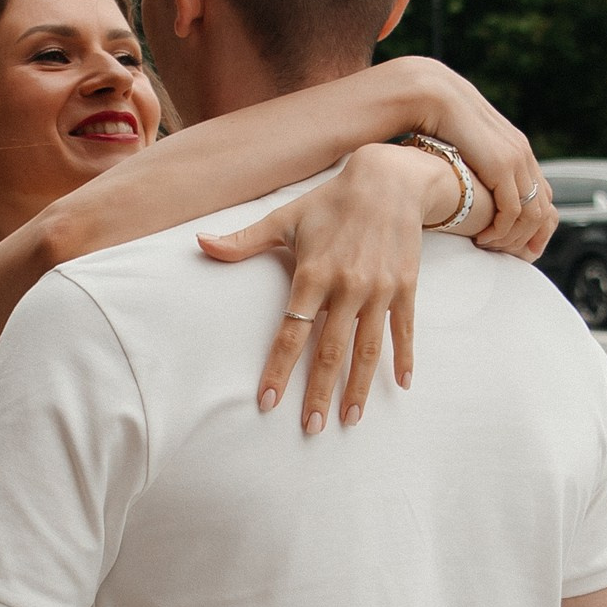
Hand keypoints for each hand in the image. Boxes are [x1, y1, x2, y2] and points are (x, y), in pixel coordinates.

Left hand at [198, 147, 445, 432]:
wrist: (389, 179)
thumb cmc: (330, 202)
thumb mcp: (285, 218)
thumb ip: (244, 241)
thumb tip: (200, 244)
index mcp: (313, 273)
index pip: (292, 331)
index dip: (278, 367)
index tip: (267, 401)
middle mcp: (347, 286)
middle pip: (330, 350)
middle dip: (319, 392)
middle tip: (310, 428)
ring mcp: (379, 289)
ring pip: (367, 348)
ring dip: (359, 387)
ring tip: (351, 419)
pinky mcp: (405, 286)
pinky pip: (404, 330)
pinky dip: (404, 357)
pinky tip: (401, 386)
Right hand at [395, 64, 551, 257]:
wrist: (426, 93)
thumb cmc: (432, 121)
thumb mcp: (460, 147)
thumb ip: (469, 163)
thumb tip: (462, 182)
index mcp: (514, 146)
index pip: (538, 192)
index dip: (528, 222)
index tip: (506, 241)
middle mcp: (521, 151)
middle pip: (542, 205)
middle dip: (526, 235)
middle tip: (501, 253)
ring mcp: (516, 156)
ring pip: (533, 213)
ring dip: (512, 237)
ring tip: (488, 247)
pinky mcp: (502, 163)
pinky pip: (514, 210)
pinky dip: (502, 231)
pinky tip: (482, 238)